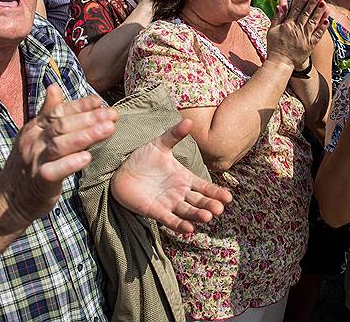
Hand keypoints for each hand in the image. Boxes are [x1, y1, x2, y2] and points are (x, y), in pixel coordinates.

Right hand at [0, 85, 117, 224]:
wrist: (9, 198)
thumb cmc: (29, 163)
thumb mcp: (35, 135)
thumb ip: (47, 113)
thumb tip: (54, 87)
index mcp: (34, 128)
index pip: (58, 111)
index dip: (80, 105)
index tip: (101, 101)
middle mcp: (34, 141)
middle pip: (62, 125)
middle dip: (90, 118)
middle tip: (113, 114)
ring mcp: (35, 161)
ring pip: (60, 145)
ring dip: (86, 135)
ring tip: (109, 129)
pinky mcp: (39, 182)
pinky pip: (54, 171)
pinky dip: (70, 163)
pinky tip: (87, 157)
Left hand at [110, 118, 232, 232]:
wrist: (120, 172)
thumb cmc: (142, 158)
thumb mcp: (159, 144)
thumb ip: (174, 134)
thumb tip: (189, 120)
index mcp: (184, 178)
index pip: (204, 187)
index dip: (216, 192)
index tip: (228, 197)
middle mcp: (180, 193)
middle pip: (199, 202)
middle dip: (210, 205)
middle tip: (219, 209)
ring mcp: (169, 204)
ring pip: (187, 212)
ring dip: (197, 215)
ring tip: (207, 217)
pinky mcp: (155, 212)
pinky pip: (170, 220)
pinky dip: (180, 225)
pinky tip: (189, 228)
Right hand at [266, 0, 328, 68]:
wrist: (280, 63)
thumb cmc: (275, 46)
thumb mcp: (272, 29)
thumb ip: (278, 15)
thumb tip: (281, 1)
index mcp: (288, 25)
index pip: (296, 9)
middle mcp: (297, 30)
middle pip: (306, 13)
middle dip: (312, 2)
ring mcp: (305, 37)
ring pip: (313, 22)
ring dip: (319, 12)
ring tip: (324, 2)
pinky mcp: (310, 45)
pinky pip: (317, 35)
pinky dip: (322, 27)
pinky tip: (327, 19)